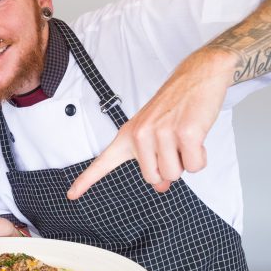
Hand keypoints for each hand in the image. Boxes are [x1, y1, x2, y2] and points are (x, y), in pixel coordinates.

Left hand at [68, 46, 233, 197]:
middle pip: (154, 178)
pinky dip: (200, 157)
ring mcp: (162, 133)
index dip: (86, 181)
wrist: (199, 76)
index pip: (103, 162)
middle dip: (170, 167)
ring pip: (174, 174)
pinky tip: (197, 136)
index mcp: (129, 134)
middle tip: (175, 142)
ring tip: (184, 136)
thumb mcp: (155, 132)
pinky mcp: (185, 134)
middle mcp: (140, 134)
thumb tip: (161, 187)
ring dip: (186, 161)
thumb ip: (152, 160)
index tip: (71, 195)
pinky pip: (194, 166)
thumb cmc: (176, 104)